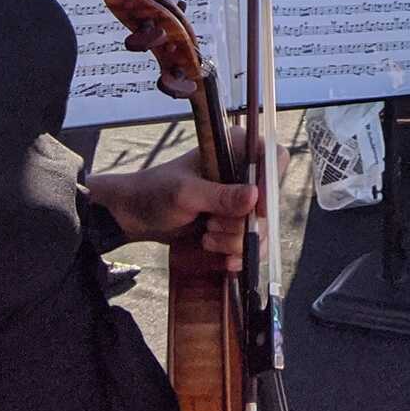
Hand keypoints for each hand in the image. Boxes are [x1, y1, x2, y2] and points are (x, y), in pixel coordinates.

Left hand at [88, 127, 289, 271]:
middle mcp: (245, 172)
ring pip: (262, 227)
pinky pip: (254, 242)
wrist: (136, 216)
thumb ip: (220, 196)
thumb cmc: (155, 193)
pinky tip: (224, 261)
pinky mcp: (237, 222)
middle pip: (269, 202)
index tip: (257, 211)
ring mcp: (242, 199)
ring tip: (207, 238)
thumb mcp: (185, 193)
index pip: (273, 158)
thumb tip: (256, 196)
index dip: (271, 184)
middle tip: (211, 226)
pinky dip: (240, 253)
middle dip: (241, 224)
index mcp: (235, 149)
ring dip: (235, 241)